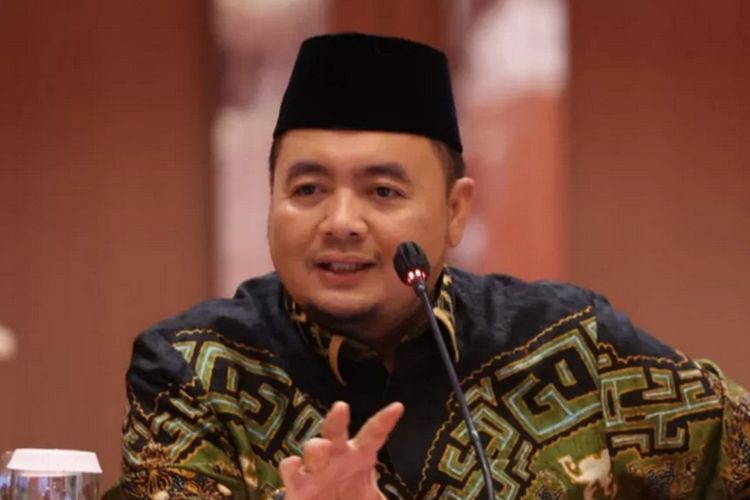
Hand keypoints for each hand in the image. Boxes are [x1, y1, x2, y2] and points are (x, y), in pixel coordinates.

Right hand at [279, 401, 403, 499]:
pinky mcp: (298, 486)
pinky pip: (292, 472)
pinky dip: (292, 468)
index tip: (398, 407)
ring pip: (313, 449)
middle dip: (336, 419)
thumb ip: (384, 497)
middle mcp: (337, 457)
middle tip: (341, 407)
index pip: (374, 434)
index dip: (385, 421)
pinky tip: (295, 466)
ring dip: (316, 448)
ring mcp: (316, 470)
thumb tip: (410, 497)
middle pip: (336, 431)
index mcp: (360, 456)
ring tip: (322, 449)